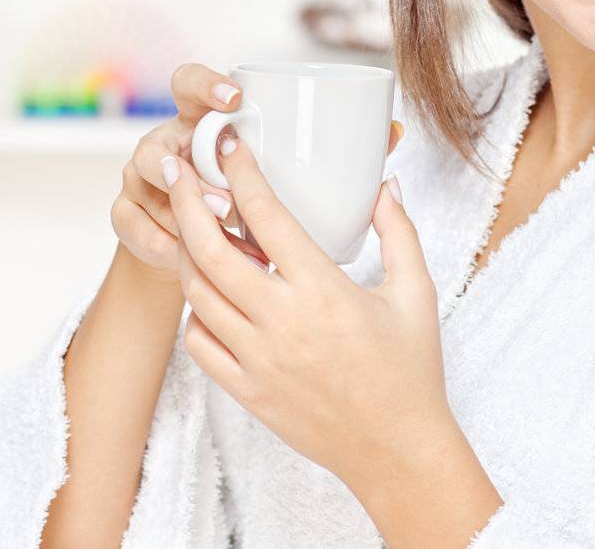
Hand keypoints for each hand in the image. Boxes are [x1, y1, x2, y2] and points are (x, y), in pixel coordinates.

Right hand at [110, 63, 271, 281]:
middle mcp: (160, 143)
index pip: (188, 83)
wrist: (191, 241)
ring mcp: (136, 177)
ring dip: (184, 218)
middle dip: (188, 180)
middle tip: (225, 206)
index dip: (205, 86)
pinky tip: (191, 256)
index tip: (234, 98)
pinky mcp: (124, 211)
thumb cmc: (228, 195)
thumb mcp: (246, 174)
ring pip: (148, 192)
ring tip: (221, 238)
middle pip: (152, 150)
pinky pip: (136, 226)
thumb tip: (295, 174)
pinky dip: (167, 243)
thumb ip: (252, 165)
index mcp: (193, 120)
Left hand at [162, 128, 456, 497]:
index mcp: (324, 291)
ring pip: (197, 293)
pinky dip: (197, 310)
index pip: (267, 217)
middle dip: (187, 201)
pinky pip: (200, 343)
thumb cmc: (411, 371)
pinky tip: (213, 292)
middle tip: (178, 168)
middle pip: (210, 250)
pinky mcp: (247, 391)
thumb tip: (384, 184)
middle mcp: (282, 324)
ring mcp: (258, 360)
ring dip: (188, 251)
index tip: (229, 142)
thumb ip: (398, 231)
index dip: (242, 172)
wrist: (398, 452)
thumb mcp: (416, 292)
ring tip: (191, 223)